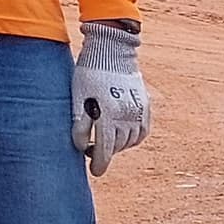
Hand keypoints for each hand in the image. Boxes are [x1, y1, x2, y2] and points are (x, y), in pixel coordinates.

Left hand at [72, 19, 148, 177]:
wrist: (112, 51)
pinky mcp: (146, 107)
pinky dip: (133, 137)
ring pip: (131, 140)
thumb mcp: (78, 95)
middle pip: (117, 146)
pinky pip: (142, 131)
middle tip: (93, 150)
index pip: (104, 149)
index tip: (95, 172)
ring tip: (106, 139)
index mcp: (108, 115)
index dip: (99, 163)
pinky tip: (123, 134)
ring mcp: (139, 113)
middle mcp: (127, 117)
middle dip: (106, 152)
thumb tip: (80, 146)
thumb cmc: (89, 72)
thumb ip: (79, 122)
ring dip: (119, 145)